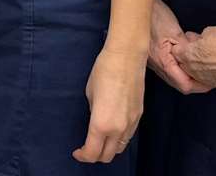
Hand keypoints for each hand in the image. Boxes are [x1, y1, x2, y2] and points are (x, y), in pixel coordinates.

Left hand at [72, 45, 145, 164]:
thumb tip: (96, 121)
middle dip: (95, 156)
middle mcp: (118, 129)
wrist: (127, 58)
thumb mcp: (90, 94)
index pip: (92, 152)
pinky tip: (112, 129)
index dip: (82, 156)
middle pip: (107, 156)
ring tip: (100, 139)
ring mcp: (131, 124)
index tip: (77, 152)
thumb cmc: (103, 72)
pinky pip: (128, 136)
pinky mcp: (139, 117)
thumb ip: (93, 114)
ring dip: (109, 148)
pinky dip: (119, 139)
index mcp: (101, 124)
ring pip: (120, 148)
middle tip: (86, 148)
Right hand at [148, 0, 211, 94]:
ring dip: (189, 74)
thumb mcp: (174, 31)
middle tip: (210, 75)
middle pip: (180, 84)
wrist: (136, 7)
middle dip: (196, 82)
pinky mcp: (154, 57)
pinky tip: (189, 57)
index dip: (200, 85)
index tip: (212, 80)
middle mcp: (157, 66)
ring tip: (201, 66)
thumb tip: (201, 62)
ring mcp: (154, 62)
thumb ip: (187, 49)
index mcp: (162, 61)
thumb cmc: (154, 16)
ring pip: (175, 77)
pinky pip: (171, 69)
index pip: (184, 85)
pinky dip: (182, 67)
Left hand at [170, 25, 215, 87]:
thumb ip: (199, 38)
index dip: (181, 45)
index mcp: (189, 56)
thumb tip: (196, 39)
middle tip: (196, 47)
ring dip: (198, 66)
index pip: (176, 52)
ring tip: (210, 55)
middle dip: (186, 56)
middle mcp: (196, 71)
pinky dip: (210, 72)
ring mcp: (208, 80)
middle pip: (183, 65)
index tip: (187, 40)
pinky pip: (209, 79)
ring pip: (196, 74)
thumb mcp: (210, 32)